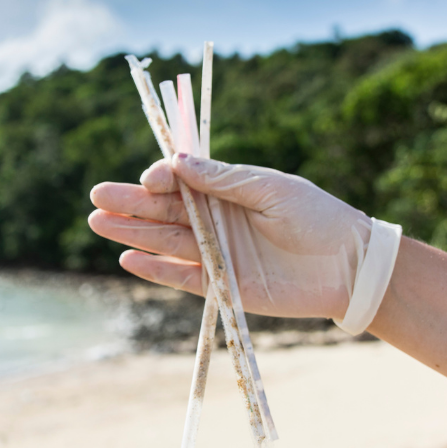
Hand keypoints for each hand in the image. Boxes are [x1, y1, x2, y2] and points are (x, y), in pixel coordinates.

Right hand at [89, 154, 371, 318]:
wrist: (350, 266)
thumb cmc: (316, 217)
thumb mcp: (271, 188)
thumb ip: (223, 179)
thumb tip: (177, 163)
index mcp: (230, 192)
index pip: (184, 183)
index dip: (162, 180)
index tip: (150, 179)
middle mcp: (219, 221)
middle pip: (167, 211)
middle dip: (132, 204)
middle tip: (97, 197)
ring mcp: (219, 253)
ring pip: (168, 242)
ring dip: (134, 233)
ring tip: (99, 222)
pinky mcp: (223, 285)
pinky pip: (183, 277)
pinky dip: (156, 270)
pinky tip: (128, 258)